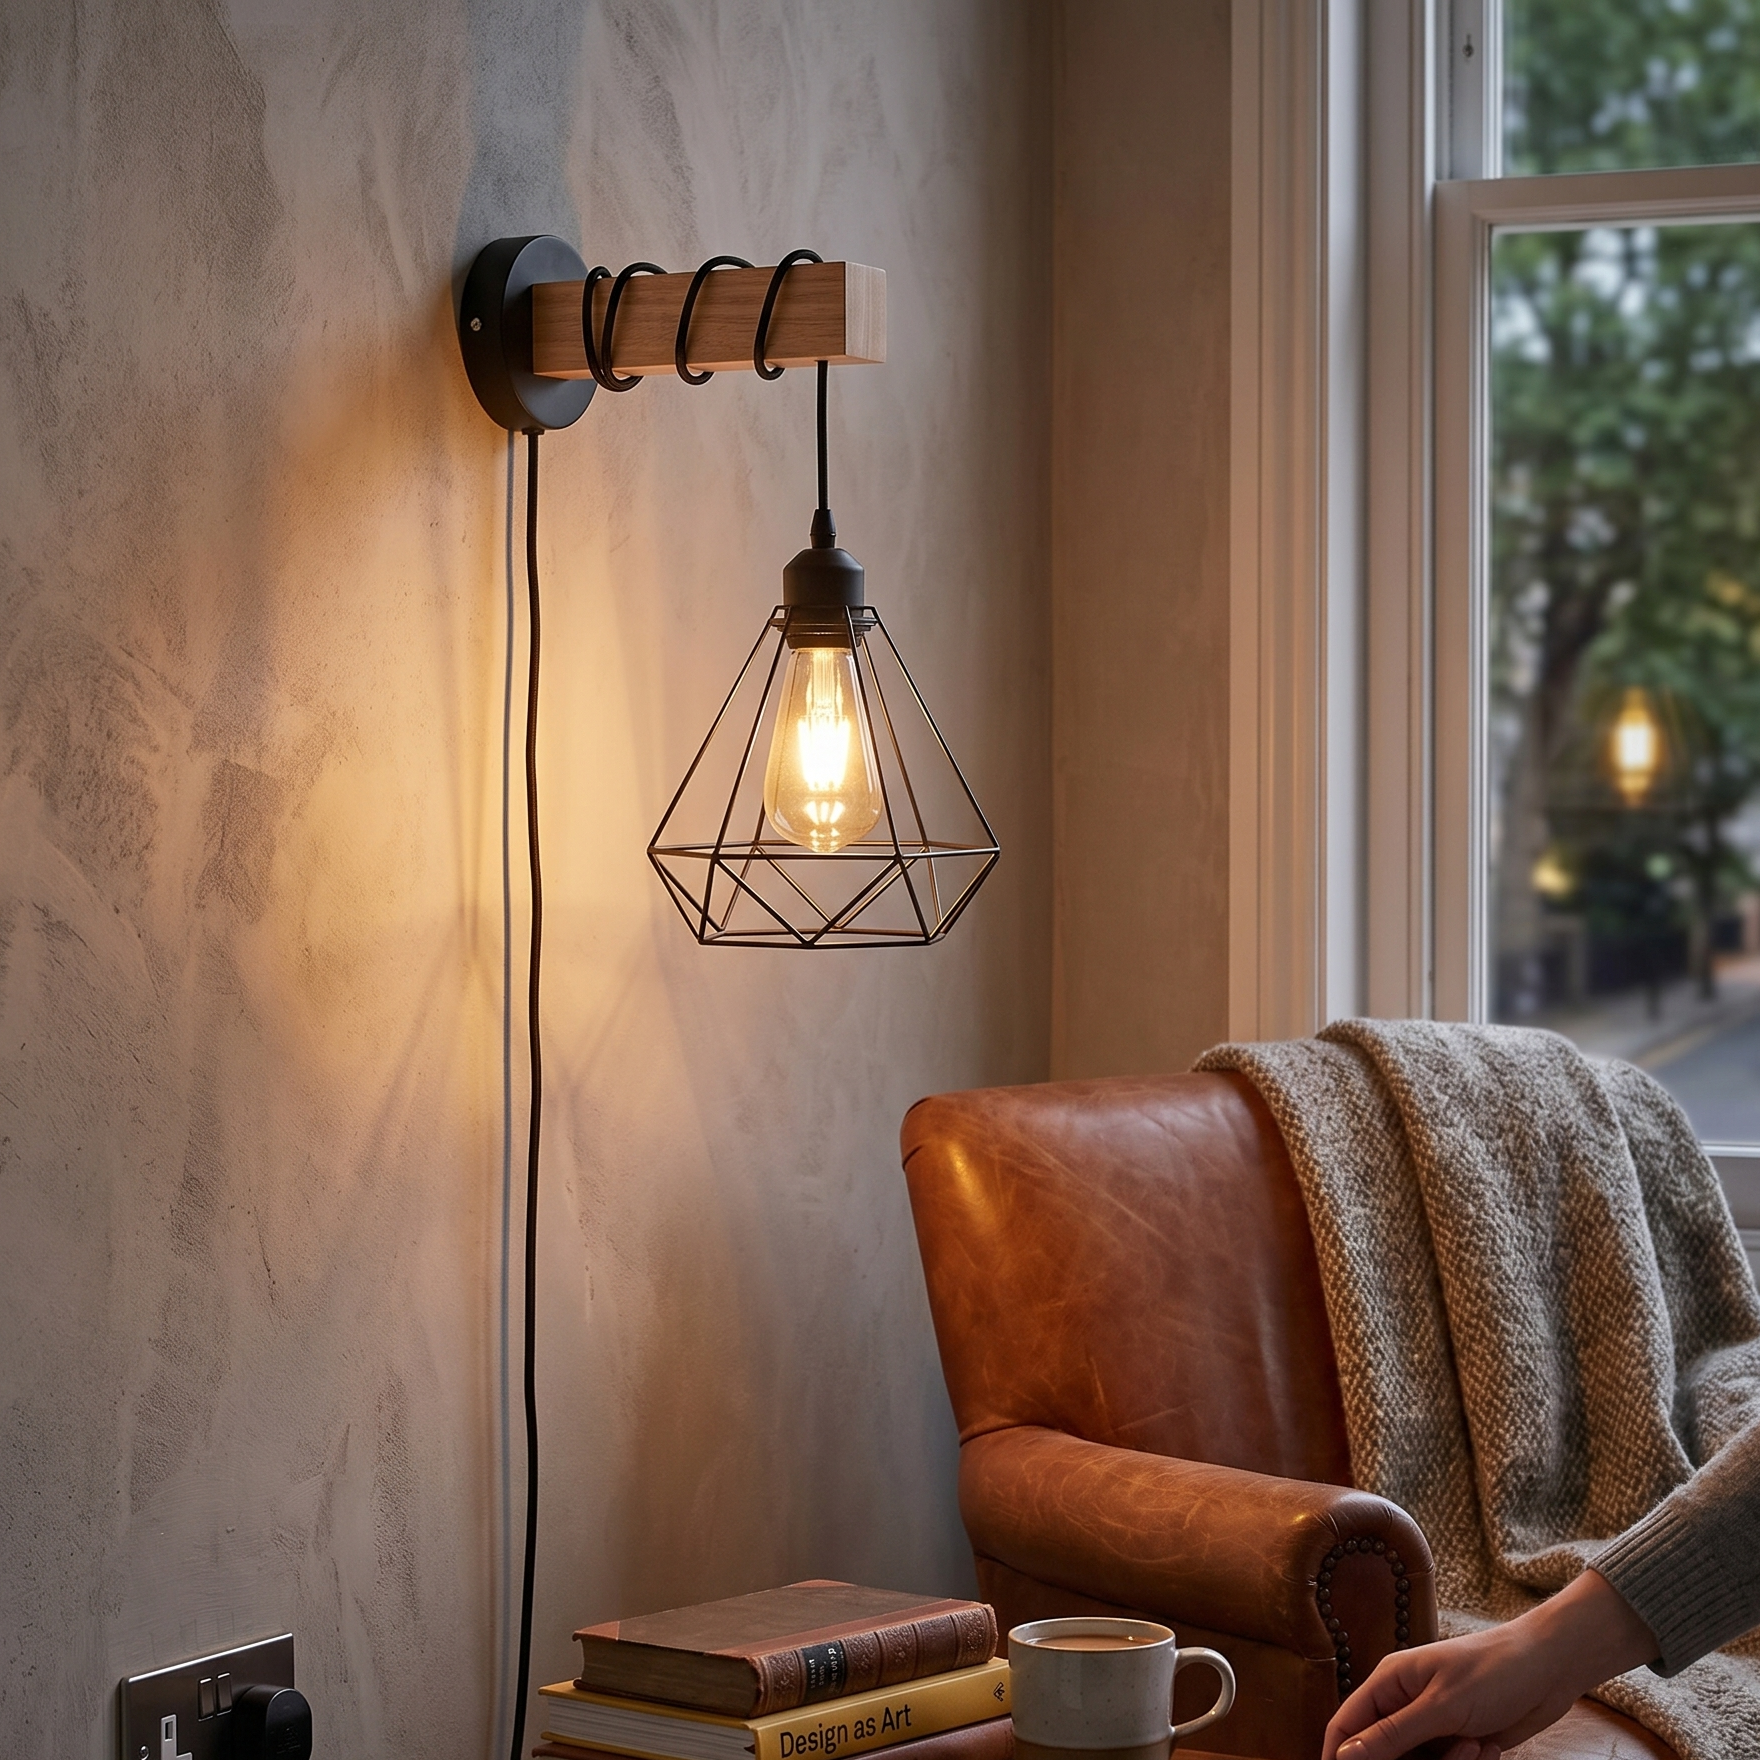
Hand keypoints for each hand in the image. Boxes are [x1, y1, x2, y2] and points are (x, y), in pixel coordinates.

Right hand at [1320, 1568, 1657, 1759]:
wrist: (1550, 1669)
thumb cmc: (1493, 1671)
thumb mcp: (1441, 1707)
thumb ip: (1391, 1734)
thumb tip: (1344, 1755)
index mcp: (1389, 1683)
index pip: (1346, 1725)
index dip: (1340, 1756)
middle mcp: (1404, 1703)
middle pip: (1383, 1751)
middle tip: (1447, 1757)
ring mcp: (1432, 1724)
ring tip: (1475, 1746)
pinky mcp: (1459, 1740)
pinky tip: (1488, 1747)